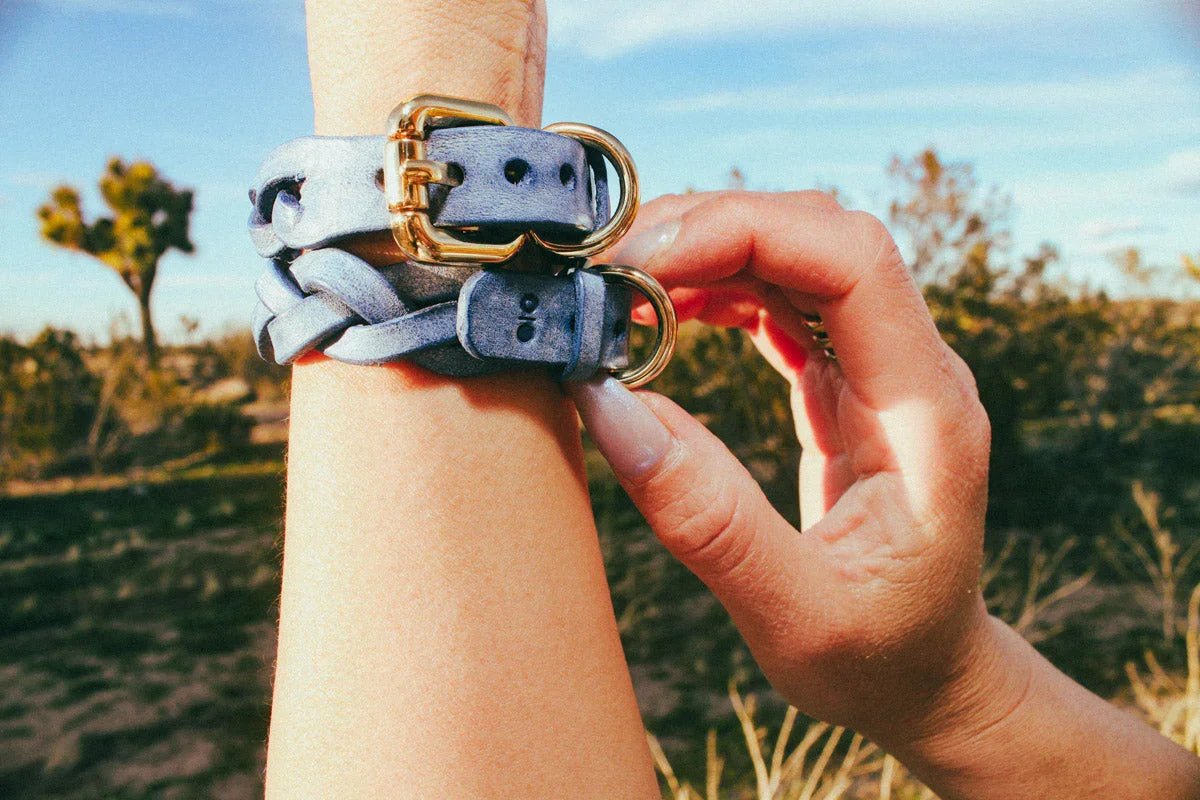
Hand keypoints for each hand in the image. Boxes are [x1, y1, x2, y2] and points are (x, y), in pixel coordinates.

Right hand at [569, 190, 1001, 745]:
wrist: (927, 680)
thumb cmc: (879, 660)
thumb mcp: (793, 614)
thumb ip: (706, 517)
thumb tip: (606, 403)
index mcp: (926, 412)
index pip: (853, 261)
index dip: (745, 233)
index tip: (642, 266)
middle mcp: (914, 371)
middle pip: (821, 235)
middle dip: (713, 229)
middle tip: (609, 269)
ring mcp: (881, 370)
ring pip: (797, 254)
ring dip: (708, 251)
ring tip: (621, 287)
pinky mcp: (846, 382)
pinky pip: (783, 300)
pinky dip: (718, 287)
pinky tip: (664, 309)